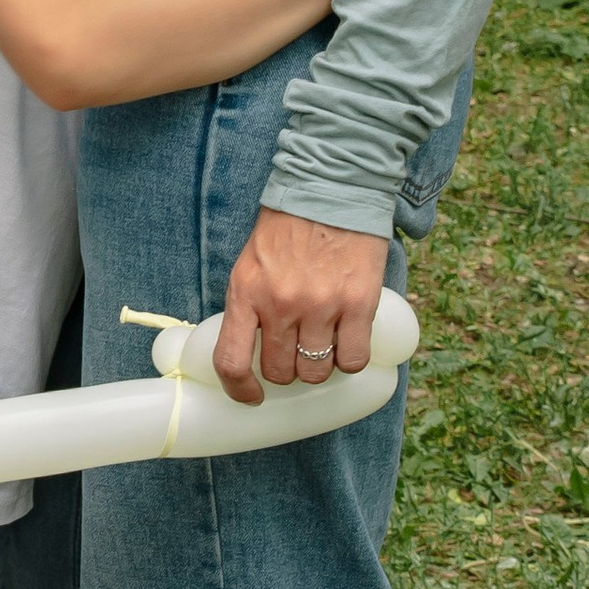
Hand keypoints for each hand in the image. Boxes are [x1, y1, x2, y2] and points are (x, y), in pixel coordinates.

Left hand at [215, 210, 393, 404]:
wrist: (331, 191)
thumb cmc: (288, 228)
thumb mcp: (251, 263)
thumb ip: (249, 304)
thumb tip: (251, 349)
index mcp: (245, 292)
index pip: (231, 360)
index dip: (238, 389)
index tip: (251, 397)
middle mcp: (280, 304)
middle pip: (280, 372)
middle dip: (287, 371)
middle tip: (295, 352)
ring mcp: (320, 306)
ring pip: (316, 371)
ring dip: (319, 367)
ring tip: (322, 344)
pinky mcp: (358, 305)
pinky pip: (352, 360)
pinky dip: (350, 360)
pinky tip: (348, 342)